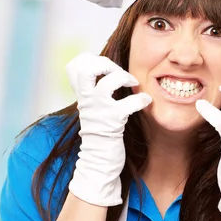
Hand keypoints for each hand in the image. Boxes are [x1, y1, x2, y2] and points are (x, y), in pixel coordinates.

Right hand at [66, 54, 151, 206]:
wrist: (98, 161)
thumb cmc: (101, 134)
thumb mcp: (94, 109)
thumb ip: (96, 92)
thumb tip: (109, 74)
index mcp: (82, 95)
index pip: (75, 65)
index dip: (90, 59)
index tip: (107, 67)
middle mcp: (87, 100)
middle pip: (85, 67)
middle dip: (105, 63)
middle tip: (119, 72)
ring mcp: (99, 110)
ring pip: (107, 82)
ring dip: (125, 77)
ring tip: (135, 84)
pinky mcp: (113, 122)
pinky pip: (128, 104)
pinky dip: (141, 99)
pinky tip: (146, 102)